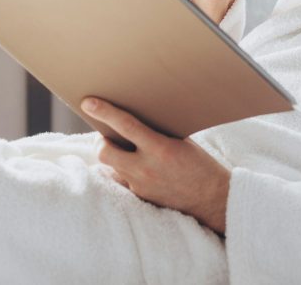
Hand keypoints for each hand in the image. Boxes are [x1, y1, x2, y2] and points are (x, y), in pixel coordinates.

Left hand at [81, 97, 230, 235]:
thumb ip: (156, 132)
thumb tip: (134, 116)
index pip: (125, 126)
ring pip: (110, 167)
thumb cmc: (200, 164)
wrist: (212, 199)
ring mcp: (141, 185)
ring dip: (112, 156)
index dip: (105, 112)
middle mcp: (146, 168)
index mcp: (160, 148)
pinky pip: (121, 180)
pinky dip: (122, 170)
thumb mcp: (181, 141)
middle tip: (106, 134)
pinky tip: (133, 165)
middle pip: (104, 152)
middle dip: (100, 140)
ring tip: (122, 149)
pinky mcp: (140, 197)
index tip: (88, 102)